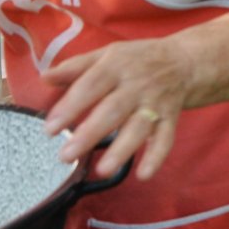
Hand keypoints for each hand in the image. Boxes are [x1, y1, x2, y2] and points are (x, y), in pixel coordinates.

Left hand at [42, 35, 197, 179]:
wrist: (184, 61)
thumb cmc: (137, 59)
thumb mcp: (107, 54)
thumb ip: (76, 66)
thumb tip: (44, 77)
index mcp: (117, 65)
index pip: (91, 85)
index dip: (70, 106)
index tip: (50, 129)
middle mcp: (137, 84)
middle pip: (113, 109)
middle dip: (90, 133)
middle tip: (66, 156)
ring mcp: (156, 102)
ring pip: (139, 127)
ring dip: (122, 149)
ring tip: (102, 170)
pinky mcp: (171, 118)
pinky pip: (166, 139)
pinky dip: (157, 157)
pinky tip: (143, 175)